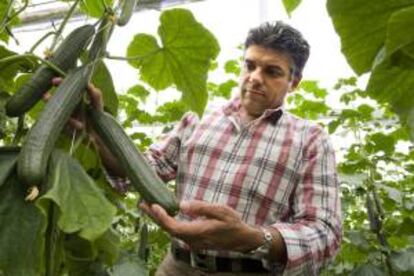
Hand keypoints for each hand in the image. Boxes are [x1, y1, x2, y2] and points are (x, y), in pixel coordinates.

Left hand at [139, 200, 262, 251]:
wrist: (242, 239)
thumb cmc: (233, 223)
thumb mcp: (221, 211)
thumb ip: (201, 208)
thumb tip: (182, 205)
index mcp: (198, 232)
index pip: (173, 227)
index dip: (161, 217)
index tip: (152, 205)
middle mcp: (192, 240)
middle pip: (168, 229)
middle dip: (154, 216)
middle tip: (142, 203)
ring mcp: (193, 242)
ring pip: (172, 231)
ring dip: (160, 219)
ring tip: (149, 206)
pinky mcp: (194, 241)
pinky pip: (177, 232)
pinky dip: (168, 222)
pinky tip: (165, 214)